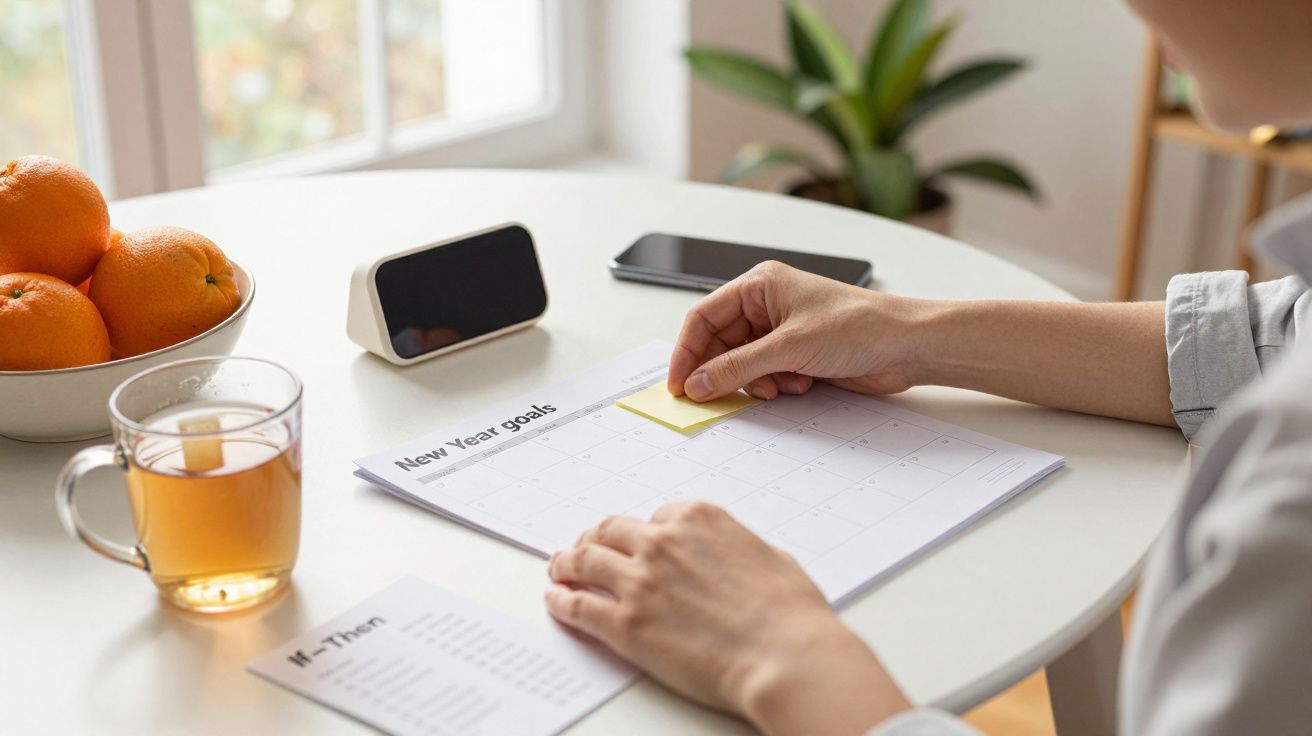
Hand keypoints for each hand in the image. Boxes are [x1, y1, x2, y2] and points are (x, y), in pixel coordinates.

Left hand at [545, 502, 911, 734]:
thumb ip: (739, 548)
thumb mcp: (772, 557)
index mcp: (697, 519)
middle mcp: (662, 543)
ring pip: (584, 561)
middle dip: (596, 538)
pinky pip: (577, 606)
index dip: (646, 533)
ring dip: (567, 563)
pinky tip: (556, 600)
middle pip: (610, 531)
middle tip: (586, 547)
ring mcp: (639, 582)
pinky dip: (561, 601)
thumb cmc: (789, 613)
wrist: (784, 656)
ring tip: (560, 568)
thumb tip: (733, 557)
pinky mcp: (624, 625)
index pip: (657, 516)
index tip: (638, 542)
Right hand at [666, 261, 931, 401]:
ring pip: (742, 363)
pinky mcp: (797, 353)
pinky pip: (764, 374)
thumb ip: (738, 367)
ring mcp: (781, 330)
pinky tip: (800, 384)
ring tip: (781, 385)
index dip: (687, 352)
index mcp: (759, 285)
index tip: (679, 385)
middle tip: (715, 398)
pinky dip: (774, 385)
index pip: (704, 317)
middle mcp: (766, 305)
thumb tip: (698, 382)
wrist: (907, 346)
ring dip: (755, 381)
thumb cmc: (860, 326)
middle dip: (723, 371)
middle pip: (720, 344)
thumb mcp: (789, 348)